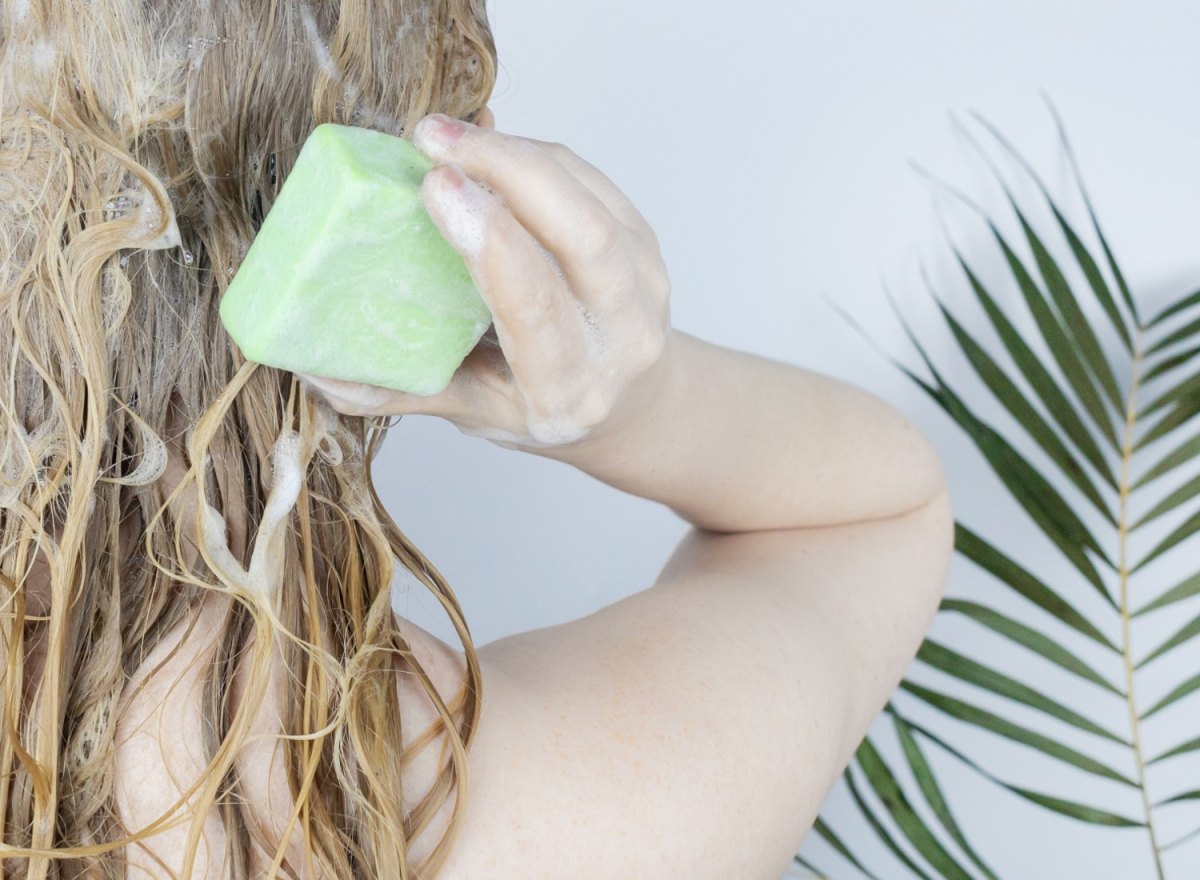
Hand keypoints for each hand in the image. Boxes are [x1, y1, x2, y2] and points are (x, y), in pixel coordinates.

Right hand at [297, 113, 672, 450]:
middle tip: (433, 139)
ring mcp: (645, 286)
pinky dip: (536, 156)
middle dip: (508, 172)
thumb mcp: (474, 413)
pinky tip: (488, 150)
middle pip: (583, 238)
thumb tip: (312, 364)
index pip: (537, 307)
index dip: (490, 241)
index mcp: (569, 390)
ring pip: (589, 201)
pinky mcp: (647, 244)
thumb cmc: (541, 408)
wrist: (630, 404)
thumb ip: (401, 390)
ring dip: (517, 155)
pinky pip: (591, 182)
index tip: (437, 185)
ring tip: (450, 135)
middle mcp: (620, 338)